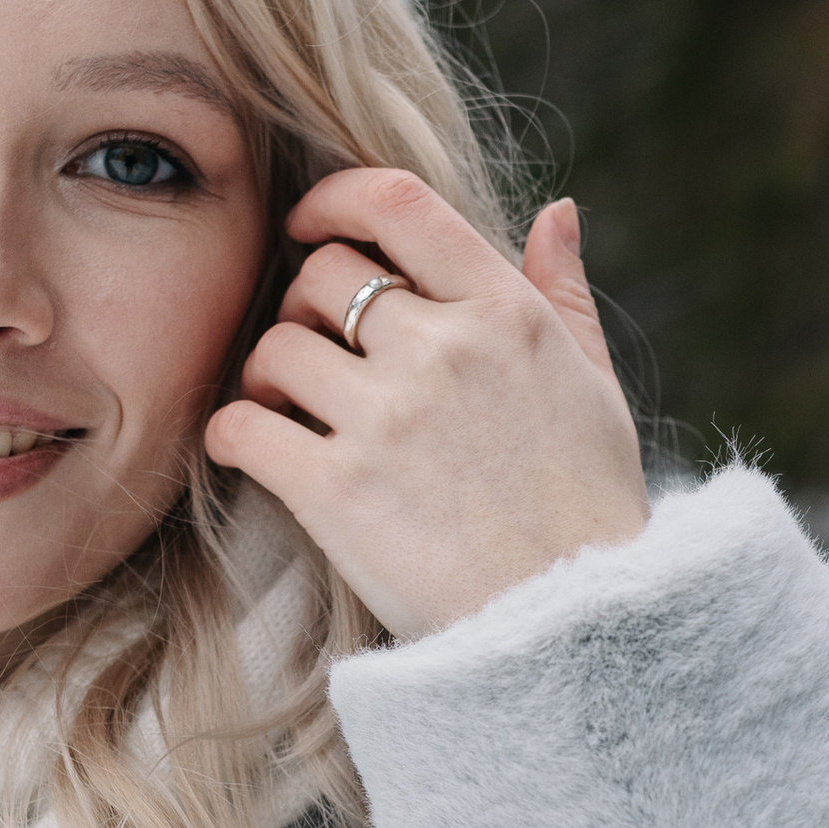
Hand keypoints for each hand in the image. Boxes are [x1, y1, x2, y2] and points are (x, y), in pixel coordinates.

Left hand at [204, 173, 647, 640]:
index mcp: (506, 313)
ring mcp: (388, 419)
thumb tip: (556, 210)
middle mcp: (444, 350)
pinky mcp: (337, 492)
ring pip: (275, 347)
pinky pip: (242, 427)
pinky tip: (253, 451)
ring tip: (286, 409)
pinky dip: (233, 434)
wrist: (574, 627)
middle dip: (304, 306)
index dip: (335, 199)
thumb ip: (564, 293)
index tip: (309, 225)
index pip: (398, 202)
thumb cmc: (588, 506)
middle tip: (311, 351)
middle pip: (323, 275)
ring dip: (267, 374)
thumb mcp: (595, 386)